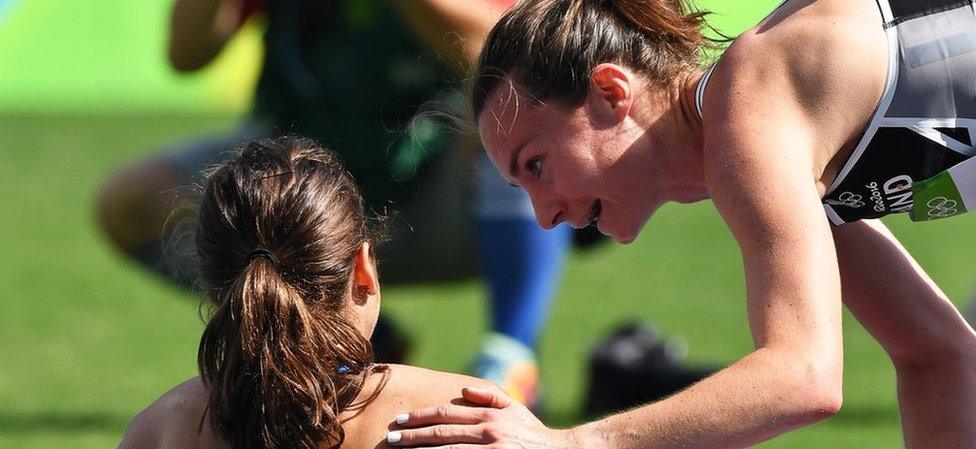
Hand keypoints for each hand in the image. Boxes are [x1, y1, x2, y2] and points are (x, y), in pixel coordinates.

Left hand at [388, 386, 579, 448]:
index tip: (400, 421)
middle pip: (442, 435)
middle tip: (390, 439)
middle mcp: (488, 433)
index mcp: (489, 416)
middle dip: (412, 437)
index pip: (447, 414)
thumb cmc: (533, 434)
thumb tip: (464, 389)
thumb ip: (490, 396)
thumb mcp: (515, 410)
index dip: (420, 417)